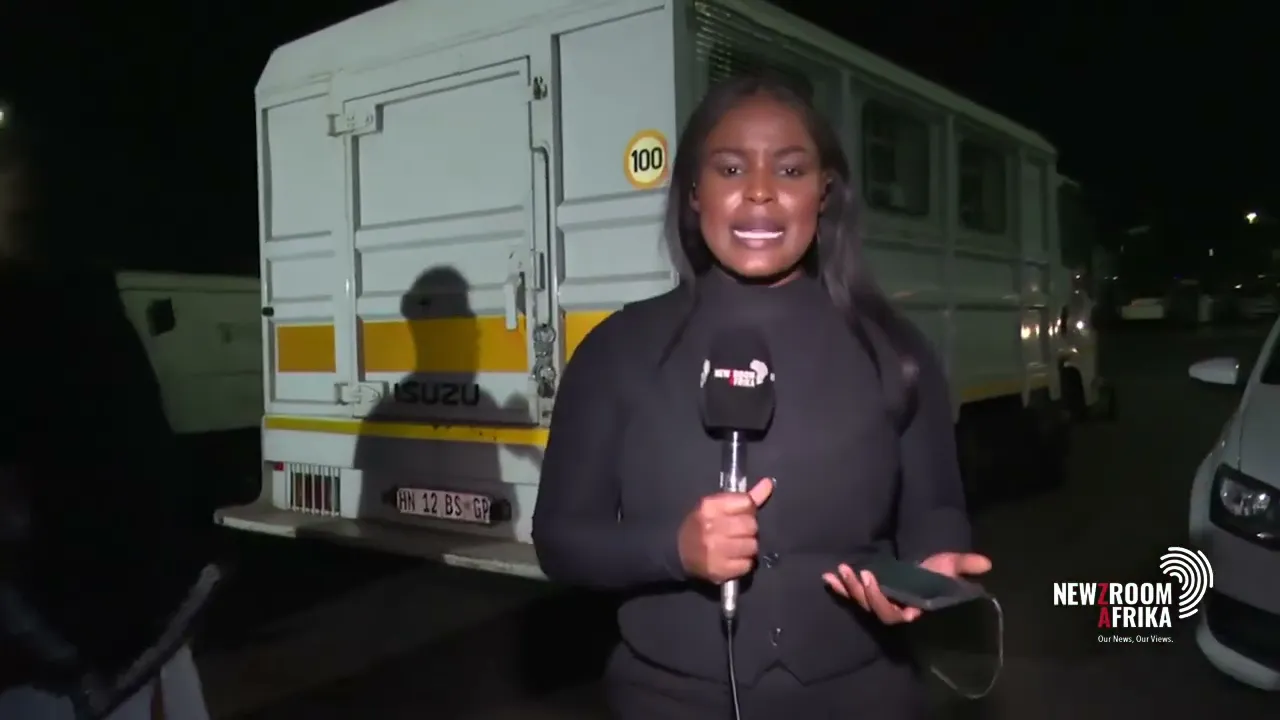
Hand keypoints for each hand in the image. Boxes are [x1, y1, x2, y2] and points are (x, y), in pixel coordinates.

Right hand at [677, 478, 773, 583]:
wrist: (679, 552)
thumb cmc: (701, 525)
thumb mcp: (716, 507)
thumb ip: (744, 497)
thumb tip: (769, 483)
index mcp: (709, 507)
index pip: (746, 503)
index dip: (748, 510)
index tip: (741, 515)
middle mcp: (710, 527)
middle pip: (751, 525)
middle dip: (750, 529)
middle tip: (739, 533)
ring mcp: (714, 550)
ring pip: (752, 546)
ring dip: (748, 547)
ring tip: (737, 547)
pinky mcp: (718, 570)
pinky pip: (747, 565)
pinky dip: (744, 563)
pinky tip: (734, 559)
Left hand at [822, 551, 992, 624]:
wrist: (924, 568)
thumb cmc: (937, 569)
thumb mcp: (950, 564)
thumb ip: (965, 565)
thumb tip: (987, 563)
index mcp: (913, 608)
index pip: (897, 614)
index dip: (883, 601)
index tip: (875, 580)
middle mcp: (895, 609)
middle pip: (876, 611)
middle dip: (865, 594)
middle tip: (860, 573)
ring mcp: (880, 603)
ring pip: (862, 604)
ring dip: (850, 589)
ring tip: (842, 570)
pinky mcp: (867, 594)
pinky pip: (850, 595)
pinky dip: (838, 587)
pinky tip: (827, 576)